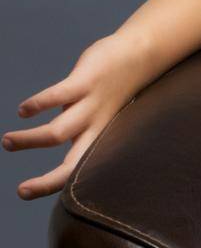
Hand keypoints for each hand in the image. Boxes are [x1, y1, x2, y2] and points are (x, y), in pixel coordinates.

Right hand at [5, 33, 152, 200]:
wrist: (140, 54)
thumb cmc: (112, 87)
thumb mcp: (97, 114)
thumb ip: (77, 127)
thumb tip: (51, 136)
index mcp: (99, 136)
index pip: (78, 170)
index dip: (51, 185)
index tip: (23, 193)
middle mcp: (97, 126)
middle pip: (73, 163)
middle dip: (47, 181)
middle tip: (20, 191)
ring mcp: (92, 104)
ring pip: (58, 132)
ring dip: (30, 140)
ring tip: (7, 141)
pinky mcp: (87, 81)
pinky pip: (59, 96)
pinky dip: (37, 105)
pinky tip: (23, 111)